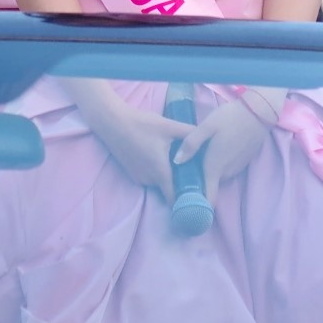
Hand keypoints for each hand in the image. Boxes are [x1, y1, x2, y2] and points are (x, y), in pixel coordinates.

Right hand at [94, 97, 269, 204]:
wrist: (112, 122)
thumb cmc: (141, 124)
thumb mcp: (169, 126)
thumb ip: (190, 134)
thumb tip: (209, 140)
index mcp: (160, 171)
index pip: (175, 198)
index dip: (188, 201)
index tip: (199, 198)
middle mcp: (149, 179)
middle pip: (170, 189)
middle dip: (180, 184)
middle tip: (194, 173)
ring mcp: (139, 177)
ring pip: (159, 183)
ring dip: (168, 177)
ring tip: (178, 163)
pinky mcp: (132, 173)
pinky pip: (150, 178)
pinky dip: (157, 172)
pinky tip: (160, 157)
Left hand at [175, 97, 272, 201]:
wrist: (258, 113)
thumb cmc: (229, 119)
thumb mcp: (206, 127)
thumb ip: (191, 144)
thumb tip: (177, 161)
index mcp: (215, 167)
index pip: (209, 199)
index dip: (198, 205)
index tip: (186, 204)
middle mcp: (226, 173)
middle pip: (210, 187)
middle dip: (199, 185)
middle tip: (183, 173)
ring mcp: (236, 168)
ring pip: (218, 177)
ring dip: (209, 174)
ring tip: (195, 161)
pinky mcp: (243, 162)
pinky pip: (226, 170)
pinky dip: (219, 166)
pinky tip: (212, 152)